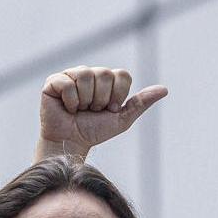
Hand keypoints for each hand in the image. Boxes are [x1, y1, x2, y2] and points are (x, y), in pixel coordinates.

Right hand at [35, 66, 166, 162]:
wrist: (71, 144)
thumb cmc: (95, 131)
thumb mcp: (122, 119)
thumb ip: (141, 103)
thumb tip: (164, 90)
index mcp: (107, 79)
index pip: (122, 75)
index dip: (118, 95)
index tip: (110, 109)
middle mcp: (90, 74)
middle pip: (104, 73)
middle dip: (101, 99)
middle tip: (93, 110)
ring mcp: (71, 75)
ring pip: (85, 75)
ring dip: (86, 100)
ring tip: (80, 109)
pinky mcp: (53, 82)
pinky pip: (67, 82)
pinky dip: (71, 101)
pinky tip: (67, 108)